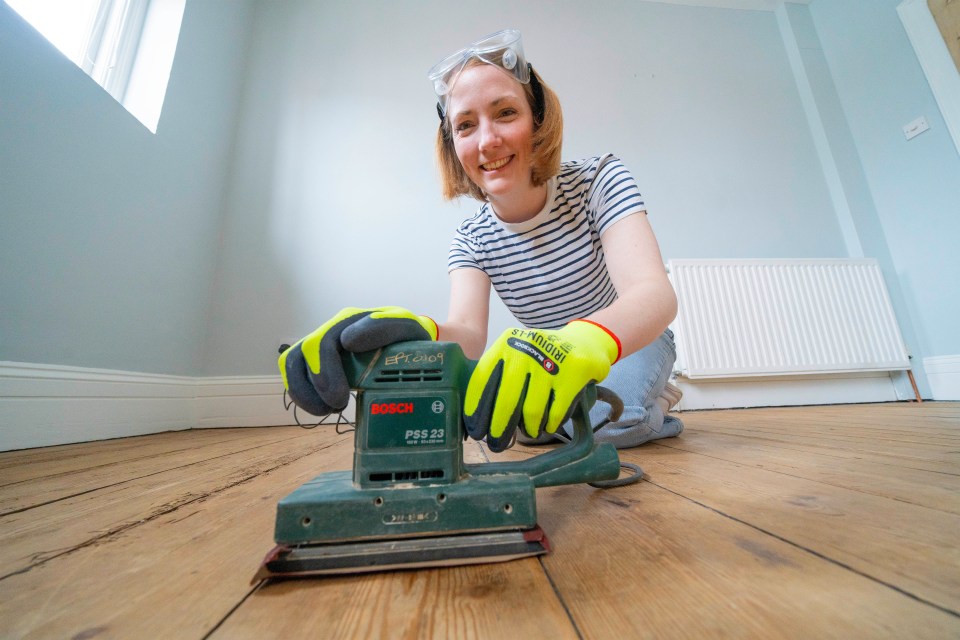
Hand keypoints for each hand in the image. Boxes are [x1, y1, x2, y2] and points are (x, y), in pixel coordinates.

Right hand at [279, 306, 436, 415]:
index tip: (344, 394)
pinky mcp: (316, 363)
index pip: (327, 338)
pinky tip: (322, 408)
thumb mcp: (408, 329)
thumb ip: (386, 328)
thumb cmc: (409, 339)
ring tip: (325, 410)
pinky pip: (295, 375)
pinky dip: (303, 395)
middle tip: (338, 404)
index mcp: (352, 320)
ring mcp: (322, 346)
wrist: (409, 347)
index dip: (327, 367)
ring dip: (303, 390)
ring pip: (292, 362)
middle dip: (319, 381)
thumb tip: (348, 341)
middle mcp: (333, 330)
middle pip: (307, 350)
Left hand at [464, 320, 620, 451]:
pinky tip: (549, 426)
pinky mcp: (575, 373)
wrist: (586, 341)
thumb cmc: (543, 356)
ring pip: (532, 411)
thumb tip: (478, 416)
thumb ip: (499, 375)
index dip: (475, 408)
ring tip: (530, 432)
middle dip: (498, 428)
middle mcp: (526, 349)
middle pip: (506, 400)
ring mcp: (551, 361)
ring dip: (530, 428)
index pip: (483, 380)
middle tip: (495, 444)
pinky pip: (556, 412)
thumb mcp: (517, 354)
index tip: (474, 429)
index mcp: (506, 343)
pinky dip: (551, 424)